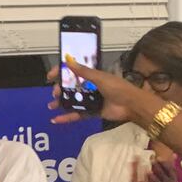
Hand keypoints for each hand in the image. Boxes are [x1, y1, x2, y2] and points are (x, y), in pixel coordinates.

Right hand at [45, 59, 159, 125]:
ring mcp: (90, 100)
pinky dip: (67, 117)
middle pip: (70, 87)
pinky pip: (77, 114)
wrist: (131, 105)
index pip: (73, 72)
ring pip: (72, 101)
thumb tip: (68, 61)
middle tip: (55, 93)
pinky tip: (56, 120)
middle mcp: (89, 87)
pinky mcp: (91, 112)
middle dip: (59, 90)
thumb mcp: (100, 77)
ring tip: (52, 106)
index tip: (50, 76)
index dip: (61, 72)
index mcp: (92, 76)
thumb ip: (84, 71)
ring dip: (60, 103)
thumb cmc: (118, 88)